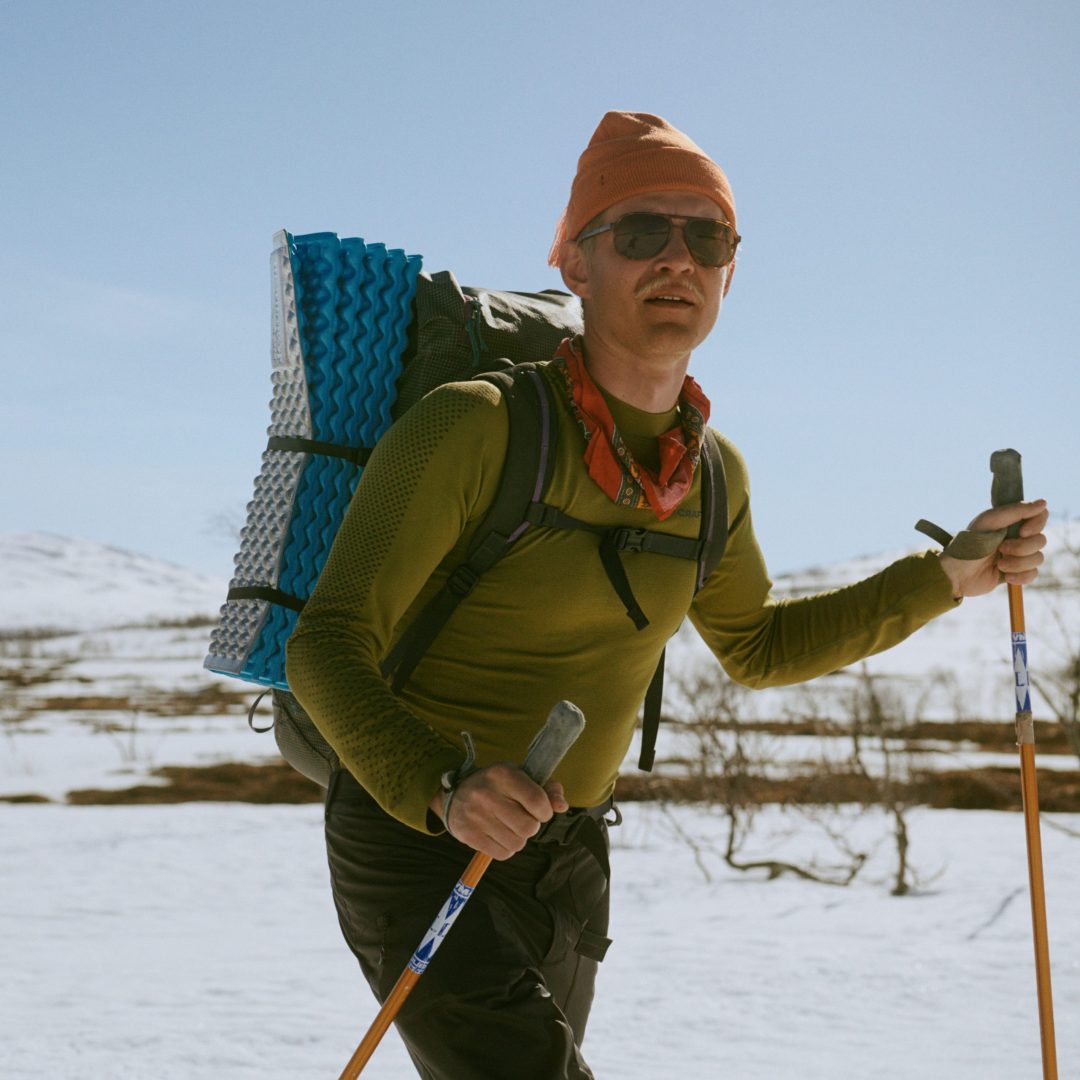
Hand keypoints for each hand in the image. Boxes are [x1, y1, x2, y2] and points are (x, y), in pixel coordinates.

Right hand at [429, 763, 568, 859]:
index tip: (540, 810)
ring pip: (517, 843)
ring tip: (508, 826)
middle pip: (529, 827)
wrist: (456, 794)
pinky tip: (498, 834)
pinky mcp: (468, 835)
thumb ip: (547, 788)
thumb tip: (562, 806)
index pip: (538, 801)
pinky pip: (503, 854)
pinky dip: (506, 848)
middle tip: (521, 818)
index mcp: (503, 774)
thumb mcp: (521, 776)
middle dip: (531, 826)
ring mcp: (475, 815)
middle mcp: (487, 794)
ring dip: (518, 838)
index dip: (545, 811)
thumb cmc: (498, 785)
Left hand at [938, 499, 1047, 597]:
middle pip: (1041, 540)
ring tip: (999, 565)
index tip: (1023, 531)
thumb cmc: (968, 544)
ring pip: (1038, 558)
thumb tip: (1044, 502)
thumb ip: (1016, 510)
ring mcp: (1017, 555)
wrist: (956, 574)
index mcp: (1010, 521)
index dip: (1037, 524)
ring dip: (1018, 563)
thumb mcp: (989, 521)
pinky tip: (1005, 576)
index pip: (1040, 516)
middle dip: (1021, 548)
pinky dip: (1021, 576)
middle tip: (1001, 549)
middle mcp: (1017, 537)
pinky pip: (1033, 574)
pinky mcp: (1016, 572)